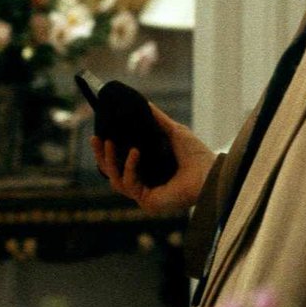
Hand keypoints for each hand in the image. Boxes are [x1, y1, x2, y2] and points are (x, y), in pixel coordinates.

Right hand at [92, 104, 212, 212]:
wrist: (210, 172)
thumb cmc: (197, 156)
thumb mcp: (173, 132)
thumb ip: (157, 120)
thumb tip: (144, 103)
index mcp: (149, 173)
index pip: (121, 165)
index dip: (108, 152)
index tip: (100, 134)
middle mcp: (145, 186)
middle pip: (113, 174)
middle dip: (101, 156)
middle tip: (95, 138)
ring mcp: (145, 196)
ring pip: (115, 181)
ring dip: (110, 161)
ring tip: (109, 142)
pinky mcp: (148, 203)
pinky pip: (129, 184)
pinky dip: (129, 166)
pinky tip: (134, 152)